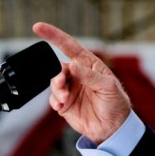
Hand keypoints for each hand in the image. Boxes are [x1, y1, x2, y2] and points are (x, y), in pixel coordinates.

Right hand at [33, 21, 130, 144]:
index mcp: (89, 65)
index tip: (38, 27)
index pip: (70, 46)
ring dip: (57, 90)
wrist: (113, 128)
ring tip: (65, 99)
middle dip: (57, 75)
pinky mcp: (65, 103)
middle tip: (62, 84)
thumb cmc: (116, 103)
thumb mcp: (108, 87)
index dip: (54, 36)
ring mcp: (70, 88)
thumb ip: (90, 76)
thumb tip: (73, 64)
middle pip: (58, 67)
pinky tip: (62, 106)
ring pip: (54, 83)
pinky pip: (53, 98)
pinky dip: (55, 101)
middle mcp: (78, 75)